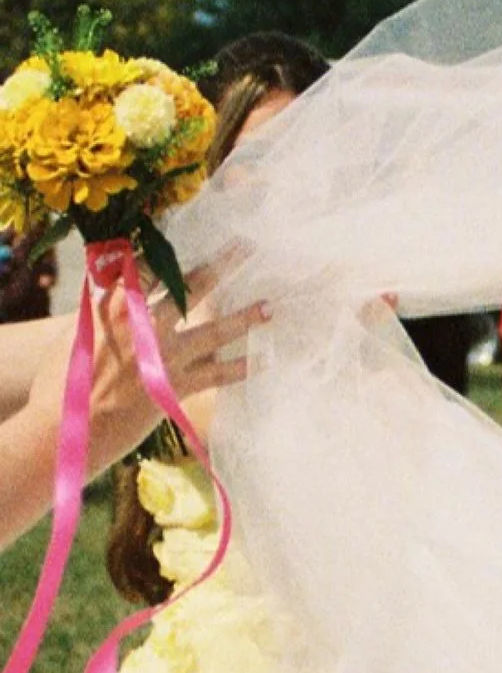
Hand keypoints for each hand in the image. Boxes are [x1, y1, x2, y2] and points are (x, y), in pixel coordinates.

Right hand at [30, 260, 268, 473]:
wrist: (63, 431)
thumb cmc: (59, 383)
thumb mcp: (72, 334)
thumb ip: (100, 310)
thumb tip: (112, 289)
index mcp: (115, 306)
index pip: (151, 268)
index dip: (173, 256)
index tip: (196, 242)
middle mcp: (145, 325)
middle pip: (191, 288)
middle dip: (221, 266)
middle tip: (246, 247)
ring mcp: (164, 356)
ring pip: (214, 331)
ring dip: (245, 318)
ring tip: (270, 308)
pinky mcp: (174, 387)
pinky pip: (216, 375)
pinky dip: (240, 368)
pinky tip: (263, 361)